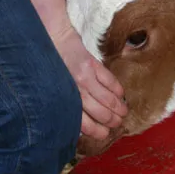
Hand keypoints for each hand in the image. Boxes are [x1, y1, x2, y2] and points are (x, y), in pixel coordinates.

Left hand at [51, 21, 127, 140]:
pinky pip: (110, 81)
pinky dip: (118, 90)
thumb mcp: (54, 88)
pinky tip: (121, 95)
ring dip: (119, 108)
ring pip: (108, 99)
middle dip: (112, 121)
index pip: (84, 123)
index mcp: (64, 100)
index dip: (97, 131)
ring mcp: (86, 78)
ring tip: (124, 112)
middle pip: (100, 113)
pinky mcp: (93, 65)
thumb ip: (66, 103)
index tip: (104, 134)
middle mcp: (76, 92)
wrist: (53, 38)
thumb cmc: (50, 66)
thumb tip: (79, 121)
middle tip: (118, 124)